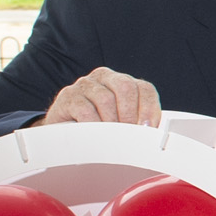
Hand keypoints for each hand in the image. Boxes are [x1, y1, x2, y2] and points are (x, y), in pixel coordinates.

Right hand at [40, 68, 161, 127]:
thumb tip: (152, 134)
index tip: (148, 129)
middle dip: (130, 115)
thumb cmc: (97, 127)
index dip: (149, 109)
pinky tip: (95, 136)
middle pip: (126, 87)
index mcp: (122, 81)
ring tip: (111, 138)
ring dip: (111, 123)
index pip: (144, 88)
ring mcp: (85, 84)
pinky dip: (94, 125)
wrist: (62, 131)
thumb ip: (137, 123)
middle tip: (128, 135)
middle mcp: (104, 77)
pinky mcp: (68, 96)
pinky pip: (86, 110)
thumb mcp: (121, 122)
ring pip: (106, 99)